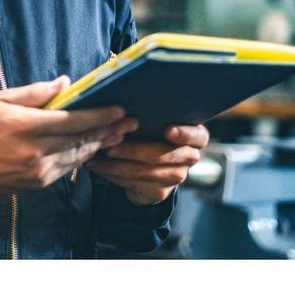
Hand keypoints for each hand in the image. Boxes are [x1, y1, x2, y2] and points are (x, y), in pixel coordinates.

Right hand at [0, 76, 137, 198]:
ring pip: (78, 157)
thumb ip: (35, 92)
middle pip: (82, 140)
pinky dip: (82, 158)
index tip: (120, 109)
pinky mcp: (36, 184)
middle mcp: (35, 152)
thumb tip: (64, 82)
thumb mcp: (2, 100)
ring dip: (100, 145)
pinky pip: (66, 169)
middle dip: (109, 131)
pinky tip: (92, 149)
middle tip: (130, 122)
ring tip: (118, 135)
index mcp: (27, 126)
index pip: (74, 121)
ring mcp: (37, 171)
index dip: (100, 116)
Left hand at [85, 124, 209, 203]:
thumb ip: (151, 112)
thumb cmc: (150, 130)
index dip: (184, 134)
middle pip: (163, 155)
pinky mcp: (161, 192)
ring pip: (144, 171)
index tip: (167, 130)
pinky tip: (99, 166)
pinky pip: (135, 184)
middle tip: (110, 146)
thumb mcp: (155, 119)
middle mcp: (189, 157)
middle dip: (133, 150)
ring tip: (96, 156)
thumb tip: (128, 102)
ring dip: (117, 165)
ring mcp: (176, 177)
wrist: (149, 162)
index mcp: (194, 136)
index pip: (198, 136)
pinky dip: (114, 175)